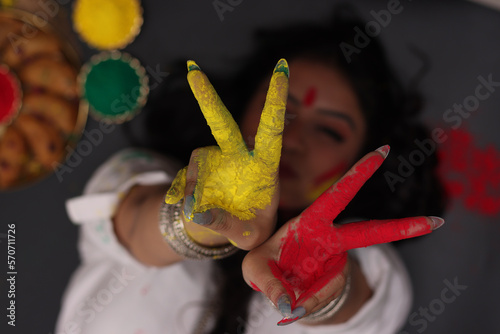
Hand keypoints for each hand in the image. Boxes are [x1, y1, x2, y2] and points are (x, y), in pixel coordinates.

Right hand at [164, 59, 288, 249]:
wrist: (228, 228)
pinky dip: (187, 197)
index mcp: (264, 167)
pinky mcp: (196, 169)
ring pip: (197, 165)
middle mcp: (239, 157)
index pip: (271, 131)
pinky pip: (185, 181)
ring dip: (195, 190)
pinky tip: (198, 210)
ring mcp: (215, 161)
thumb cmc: (250, 228)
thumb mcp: (247, 236)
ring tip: (204, 215)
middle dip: (207, 98)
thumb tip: (195, 211)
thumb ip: (226, 225)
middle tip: (192, 69)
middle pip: (222, 125)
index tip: (282, 68)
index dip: (275, 101)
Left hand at [242, 146, 444, 324]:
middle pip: (369, 233)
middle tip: (437, 222)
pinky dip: (300, 306)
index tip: (383, 152)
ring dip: (307, 295)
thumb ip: (270, 283)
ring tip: (283, 294)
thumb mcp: (255, 270)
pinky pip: (318, 302)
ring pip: (331, 283)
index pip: (338, 195)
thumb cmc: (264, 265)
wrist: (275, 285)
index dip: (358, 175)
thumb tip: (291, 307)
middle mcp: (330, 240)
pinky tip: (290, 300)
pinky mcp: (334, 285)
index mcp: (311, 222)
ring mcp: (336, 263)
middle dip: (402, 228)